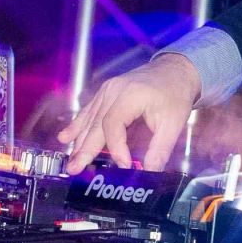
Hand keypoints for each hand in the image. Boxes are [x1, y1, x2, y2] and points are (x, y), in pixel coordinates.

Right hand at [56, 53, 201, 173]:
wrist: (176, 70)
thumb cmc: (175, 94)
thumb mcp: (174, 122)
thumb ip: (160, 149)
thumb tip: (150, 172)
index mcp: (130, 95)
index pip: (113, 125)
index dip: (116, 148)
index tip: (124, 165)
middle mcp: (114, 91)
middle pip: (96, 123)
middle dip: (85, 149)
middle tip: (75, 169)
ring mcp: (108, 90)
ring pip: (89, 119)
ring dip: (79, 141)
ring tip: (71, 162)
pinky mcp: (106, 93)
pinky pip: (89, 111)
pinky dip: (78, 125)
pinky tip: (65, 138)